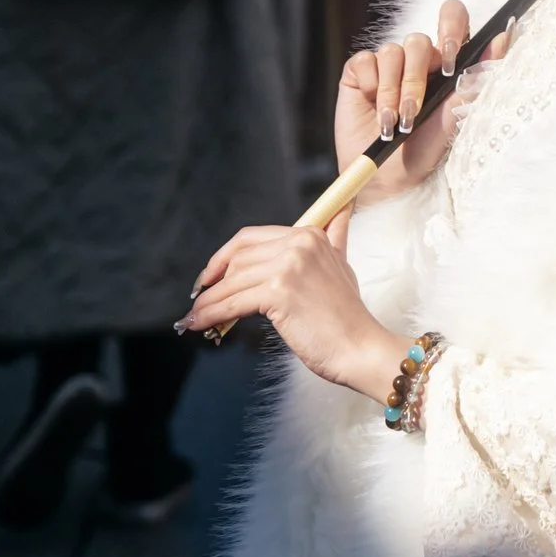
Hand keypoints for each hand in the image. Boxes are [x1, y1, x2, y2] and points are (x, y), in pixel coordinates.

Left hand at [180, 222, 397, 398]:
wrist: (360, 348)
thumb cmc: (348, 317)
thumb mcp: (342, 266)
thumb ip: (334, 238)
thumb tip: (342, 209)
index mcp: (309, 235)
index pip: (251, 238)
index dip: (223, 257)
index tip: (210, 276)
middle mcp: (298, 244)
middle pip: (237, 259)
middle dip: (214, 283)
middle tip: (200, 301)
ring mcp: (288, 267)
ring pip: (232, 283)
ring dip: (208, 303)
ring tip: (195, 318)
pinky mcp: (279, 292)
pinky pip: (232, 303)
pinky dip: (211, 315)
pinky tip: (201, 324)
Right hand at [335, 0, 475, 188]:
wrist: (387, 175)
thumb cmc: (425, 147)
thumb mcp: (453, 115)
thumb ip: (474, 76)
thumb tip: (502, 37)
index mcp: (446, 61)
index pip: (452, 18)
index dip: (450, 26)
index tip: (451, 61)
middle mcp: (418, 58)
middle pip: (418, 41)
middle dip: (416, 80)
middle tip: (415, 111)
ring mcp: (388, 62)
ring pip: (392, 52)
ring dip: (393, 93)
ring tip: (395, 124)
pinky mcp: (361, 70)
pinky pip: (366, 61)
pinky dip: (372, 88)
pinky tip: (375, 113)